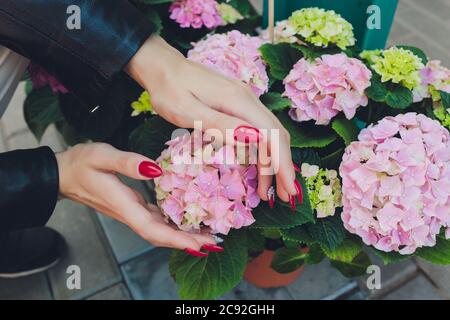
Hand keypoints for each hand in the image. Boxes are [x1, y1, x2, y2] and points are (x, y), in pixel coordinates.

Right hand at [56, 143, 219, 255]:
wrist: (61, 174)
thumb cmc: (80, 163)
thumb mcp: (102, 155)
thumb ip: (127, 163)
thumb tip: (155, 170)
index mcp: (123, 204)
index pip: (152, 229)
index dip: (176, 239)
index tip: (198, 244)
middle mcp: (128, 213)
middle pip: (160, 235)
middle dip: (186, 241)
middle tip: (213, 242)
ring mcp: (130, 211)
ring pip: (159, 230)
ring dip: (182, 234)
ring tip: (206, 233)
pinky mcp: (131, 206)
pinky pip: (155, 220)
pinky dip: (172, 224)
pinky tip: (185, 219)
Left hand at [126, 35, 299, 206]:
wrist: (162, 66)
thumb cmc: (169, 90)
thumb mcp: (189, 111)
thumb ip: (220, 125)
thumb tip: (253, 139)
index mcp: (239, 102)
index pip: (272, 136)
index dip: (283, 164)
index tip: (288, 190)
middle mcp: (248, 100)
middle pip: (276, 136)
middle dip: (283, 168)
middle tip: (285, 197)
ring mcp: (244, 101)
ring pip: (269, 135)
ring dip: (273, 162)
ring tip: (270, 190)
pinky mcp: (237, 105)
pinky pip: (258, 131)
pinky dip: (262, 151)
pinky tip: (258, 166)